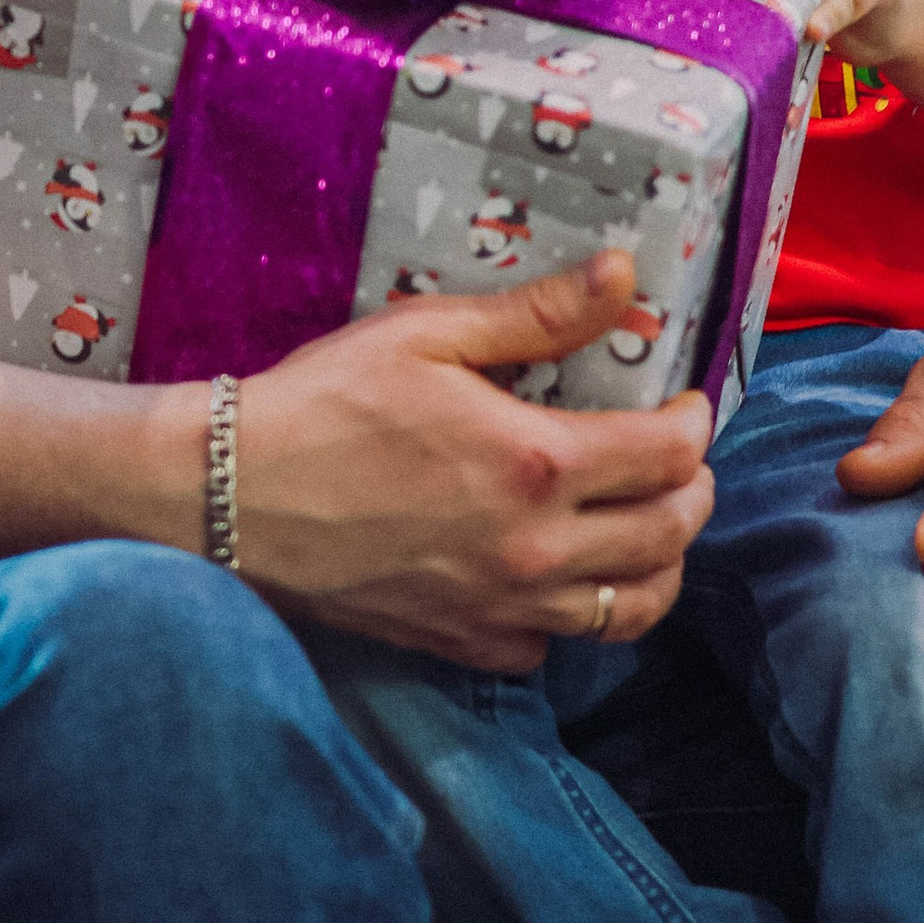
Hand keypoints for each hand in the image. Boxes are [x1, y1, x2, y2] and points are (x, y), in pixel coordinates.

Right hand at [233, 251, 714, 666]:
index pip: (670, 456)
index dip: (695, 425)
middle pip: (671, 536)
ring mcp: (500, 606)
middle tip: (678, 461)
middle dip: (693, 492)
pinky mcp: (461, 641)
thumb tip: (620, 277)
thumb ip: (536, 314)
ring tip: (647, 526)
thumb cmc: (320, 405)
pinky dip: (576, 613)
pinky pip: (553, 645)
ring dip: (659, 564)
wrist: (228, 496)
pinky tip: (560, 575)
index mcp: (534, 463)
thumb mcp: (425, 335)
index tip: (685, 405)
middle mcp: (533, 548)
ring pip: (631, 608)